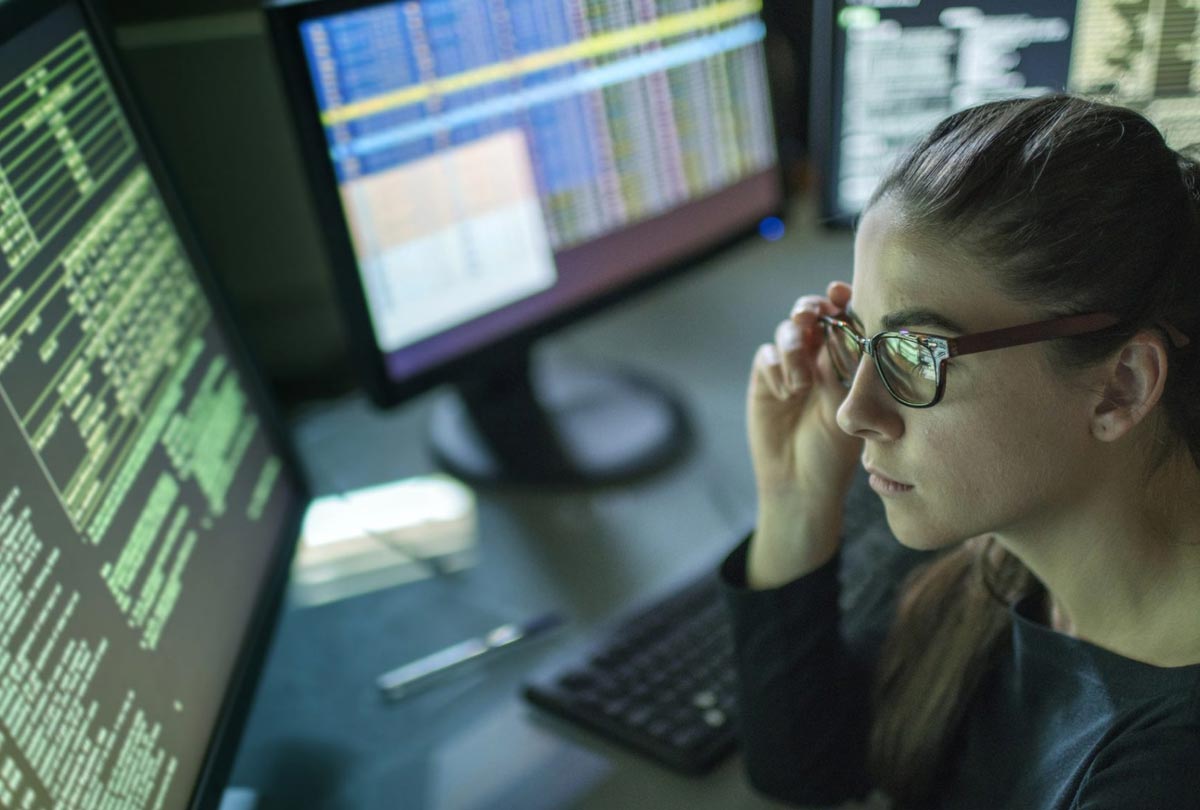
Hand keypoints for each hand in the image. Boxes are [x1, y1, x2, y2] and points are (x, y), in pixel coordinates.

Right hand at [745, 281, 862, 584]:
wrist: (801, 484)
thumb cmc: (836, 454)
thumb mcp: (849, 410)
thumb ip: (845, 371)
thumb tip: (850, 332)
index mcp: (846, 360)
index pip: (844, 318)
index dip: (841, 299)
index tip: (840, 292)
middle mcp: (817, 357)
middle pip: (810, 314)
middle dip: (810, 309)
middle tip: (812, 316)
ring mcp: (790, 368)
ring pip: (787, 332)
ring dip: (794, 346)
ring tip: (802, 381)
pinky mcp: (765, 381)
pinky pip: (766, 356)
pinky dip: (776, 367)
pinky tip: (787, 394)